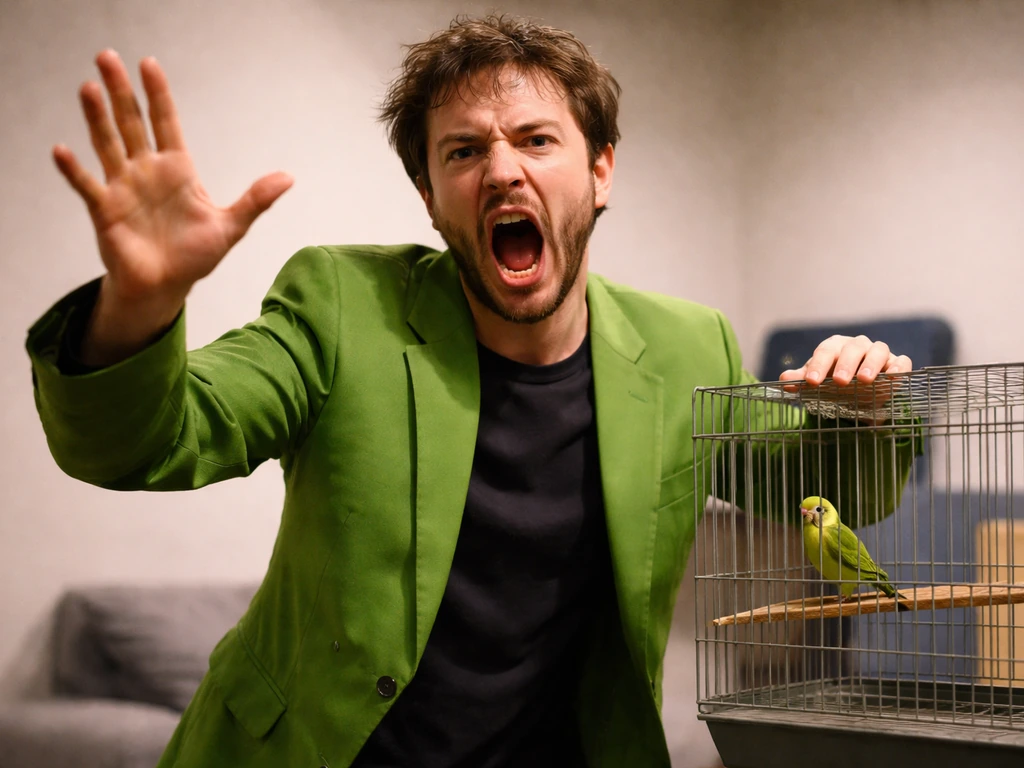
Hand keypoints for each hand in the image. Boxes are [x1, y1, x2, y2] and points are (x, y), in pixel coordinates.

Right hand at [53, 50, 292, 363]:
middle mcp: (146, 171)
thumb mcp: (231, 226)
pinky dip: (74, 170)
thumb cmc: (195, 256)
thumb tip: (289, 177)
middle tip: (107, 57)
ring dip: (96, 118)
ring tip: (87, 88)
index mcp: (177, 170)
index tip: (149, 65)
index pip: (165, 122)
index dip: (158, 95)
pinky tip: (62, 151)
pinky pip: (86, 186)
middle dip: (121, 92)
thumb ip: (256, 200)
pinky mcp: (105, 211)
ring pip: (107, 144)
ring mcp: (123, 188)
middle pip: (131, 123)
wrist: (166, 287)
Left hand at [778, 335, 911, 387]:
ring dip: (872, 363)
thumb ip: (800, 380)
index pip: (825, 351)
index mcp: (835, 347)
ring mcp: (878, 353)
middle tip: (839, 382)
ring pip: (879, 350)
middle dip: (845, 364)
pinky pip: (901, 361)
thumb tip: (783, 380)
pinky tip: (892, 378)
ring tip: (865, 380)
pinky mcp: (897, 363)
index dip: (818, 365)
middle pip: (852, 348)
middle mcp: (857, 345)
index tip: (811, 381)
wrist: (857, 391)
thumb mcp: (816, 382)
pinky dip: (898, 368)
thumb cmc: (832, 382)